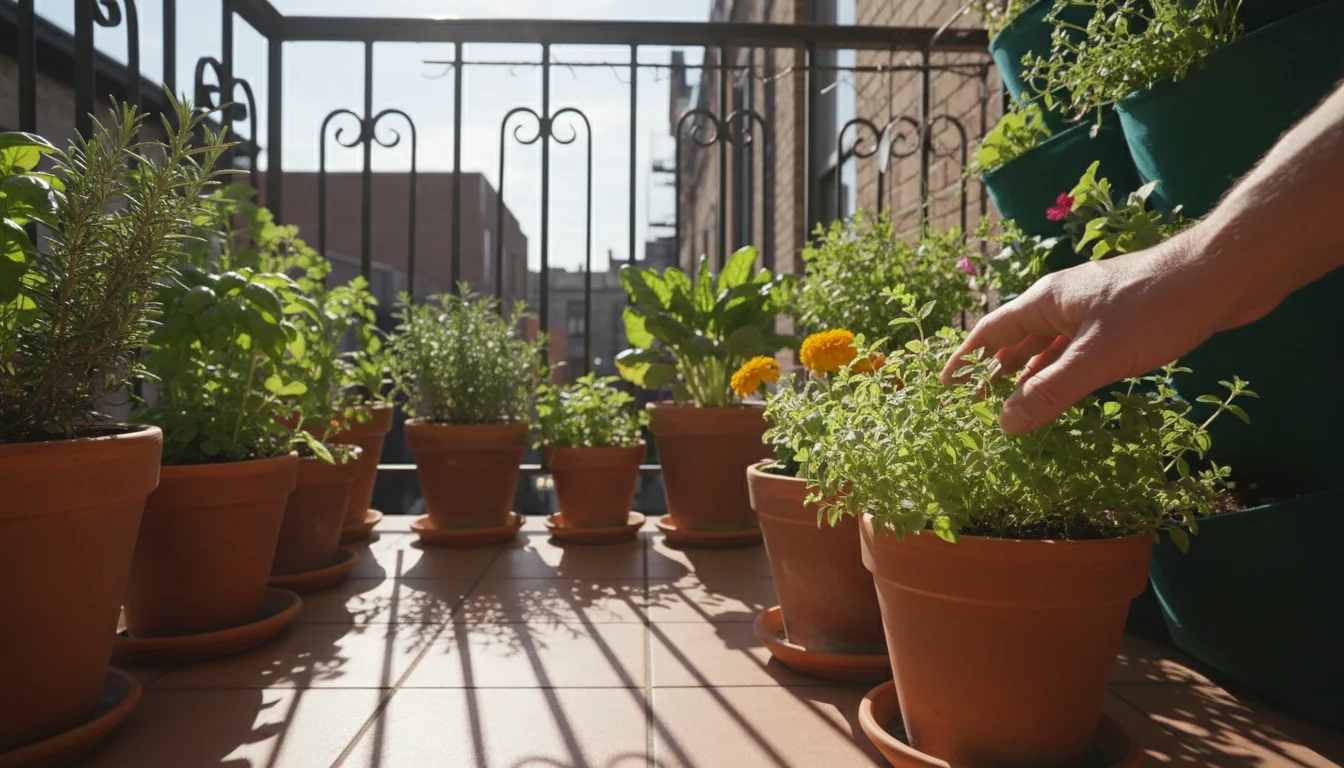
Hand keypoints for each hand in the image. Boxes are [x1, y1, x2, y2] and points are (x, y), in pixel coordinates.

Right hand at [939, 229, 1281, 434]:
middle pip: (1017, 340)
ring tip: (1017, 406)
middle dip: (995, 373)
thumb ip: (1050, 390)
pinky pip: (1079, 350)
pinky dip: (1066, 372)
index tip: (945, 386)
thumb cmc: (1156, 307)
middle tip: (977, 407)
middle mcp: (1063, 301)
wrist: (1222, 274)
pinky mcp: (1122, 321)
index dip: (966, 360)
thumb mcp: (1098, 356)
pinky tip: (1069, 390)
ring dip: (1032, 375)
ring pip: (1050, 347)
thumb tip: (1004, 425)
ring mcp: (1094, 310)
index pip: (990, 332)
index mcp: (1046, 300)